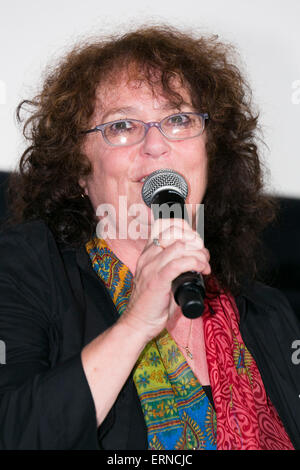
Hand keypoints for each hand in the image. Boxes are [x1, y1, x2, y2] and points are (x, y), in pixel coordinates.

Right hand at [120, 218, 210, 341]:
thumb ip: (172, 266)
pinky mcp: (157, 280)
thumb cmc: (150, 304)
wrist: (137, 324)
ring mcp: (151, 268)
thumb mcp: (159, 277)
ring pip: (179, 246)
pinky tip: (201, 270)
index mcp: (147, 254)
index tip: (195, 241)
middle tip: (204, 255)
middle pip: (174, 232)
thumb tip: (195, 261)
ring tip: (205, 265)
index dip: (183, 228)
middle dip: (195, 241)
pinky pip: (179, 263)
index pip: (163, 225)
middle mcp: (148, 257)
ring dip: (198, 253)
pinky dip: (195, 263)